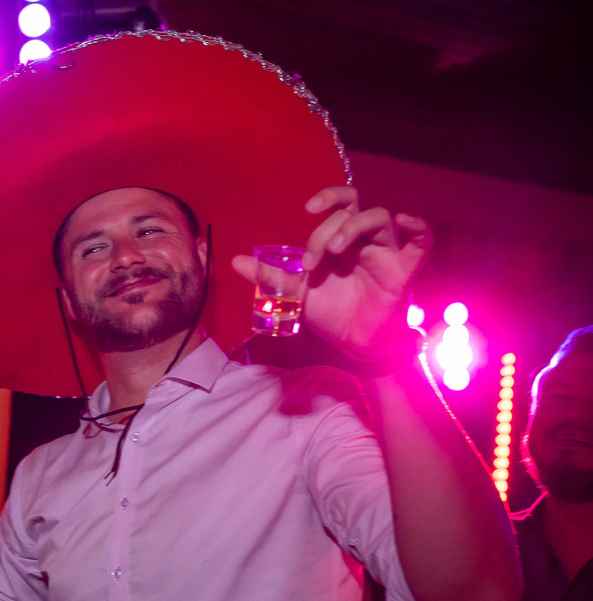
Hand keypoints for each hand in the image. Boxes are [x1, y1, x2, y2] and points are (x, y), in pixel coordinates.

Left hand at [231, 186, 431, 359]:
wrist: (352, 343)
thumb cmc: (331, 311)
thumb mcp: (295, 293)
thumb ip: (269, 275)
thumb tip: (235, 261)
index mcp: (342, 240)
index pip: (340, 206)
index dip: (327, 198)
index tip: (307, 209)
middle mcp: (365, 241)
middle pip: (354, 211)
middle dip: (326, 230)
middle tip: (311, 260)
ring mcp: (387, 253)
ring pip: (380, 219)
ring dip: (354, 228)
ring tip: (334, 252)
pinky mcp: (405, 270)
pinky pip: (423, 242)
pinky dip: (418, 227)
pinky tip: (405, 220)